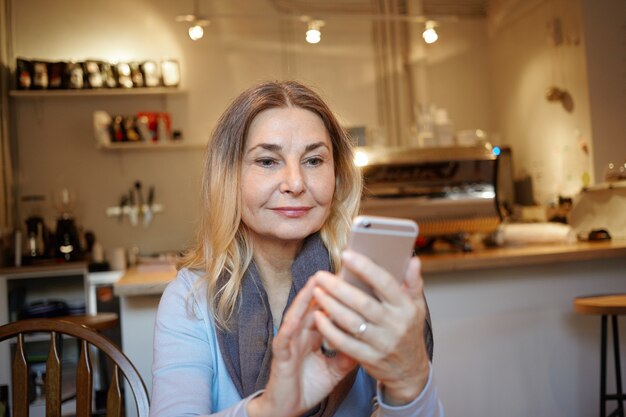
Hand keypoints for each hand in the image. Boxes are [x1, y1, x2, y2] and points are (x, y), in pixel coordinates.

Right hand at [247, 276, 356, 416]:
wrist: (287, 409)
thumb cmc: (308, 386)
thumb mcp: (335, 370)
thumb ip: (348, 353)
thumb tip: (367, 339)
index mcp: (313, 335)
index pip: (326, 309)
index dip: (337, 295)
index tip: (353, 280)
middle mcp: (300, 334)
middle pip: (312, 306)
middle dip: (324, 288)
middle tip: (337, 269)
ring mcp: (289, 342)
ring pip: (297, 315)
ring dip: (305, 299)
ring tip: (314, 282)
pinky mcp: (280, 356)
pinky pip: (284, 339)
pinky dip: (289, 328)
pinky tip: (295, 318)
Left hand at [312, 251, 429, 405]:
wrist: (410, 370)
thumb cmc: (408, 330)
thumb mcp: (417, 306)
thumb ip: (413, 282)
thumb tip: (412, 258)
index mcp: (406, 307)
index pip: (385, 283)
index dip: (365, 268)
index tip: (346, 254)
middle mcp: (394, 325)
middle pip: (363, 303)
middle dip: (339, 288)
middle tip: (321, 275)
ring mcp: (381, 343)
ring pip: (351, 322)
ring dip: (330, 306)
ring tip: (316, 292)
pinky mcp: (369, 359)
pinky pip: (345, 343)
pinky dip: (329, 330)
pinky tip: (318, 317)